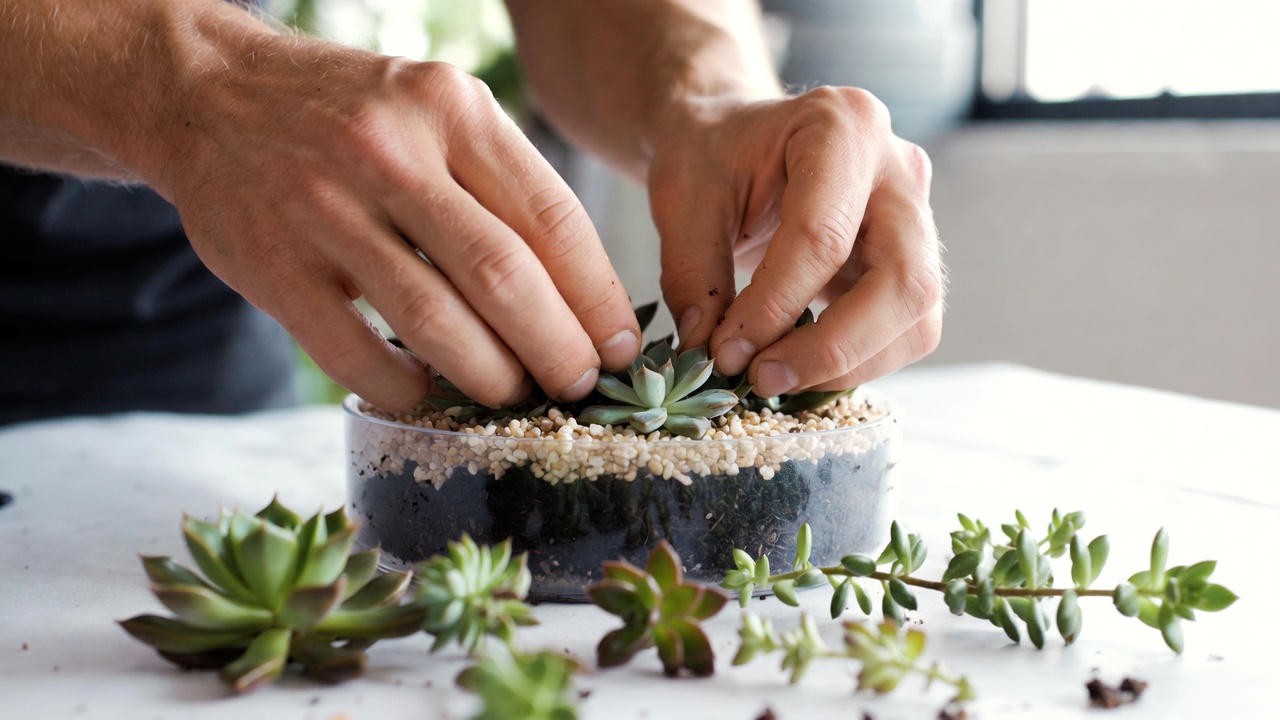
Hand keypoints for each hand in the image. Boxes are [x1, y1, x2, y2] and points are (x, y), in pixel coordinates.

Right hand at [156, 31, 638, 410]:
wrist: (209, 92)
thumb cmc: (352, 114)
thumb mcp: (437, 110)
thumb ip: (502, 183)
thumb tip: (579, 295)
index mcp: (452, 109)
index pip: (553, 220)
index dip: (598, 298)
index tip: (621, 347)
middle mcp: (391, 152)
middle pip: (504, 277)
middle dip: (559, 350)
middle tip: (580, 386)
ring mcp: (324, 210)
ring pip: (435, 321)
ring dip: (491, 377)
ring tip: (516, 395)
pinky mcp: (273, 267)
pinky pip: (356, 354)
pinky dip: (406, 388)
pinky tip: (430, 393)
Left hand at [648, 86, 943, 396]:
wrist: (737, 141)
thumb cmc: (713, 157)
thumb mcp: (681, 197)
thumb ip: (691, 272)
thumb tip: (710, 352)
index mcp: (841, 126)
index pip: (823, 236)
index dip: (774, 307)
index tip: (725, 353)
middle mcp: (899, 168)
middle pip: (903, 281)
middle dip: (831, 348)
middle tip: (761, 378)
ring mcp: (918, 216)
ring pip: (916, 316)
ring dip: (847, 364)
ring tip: (774, 377)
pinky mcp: (913, 260)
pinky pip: (906, 330)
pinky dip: (854, 362)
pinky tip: (798, 364)